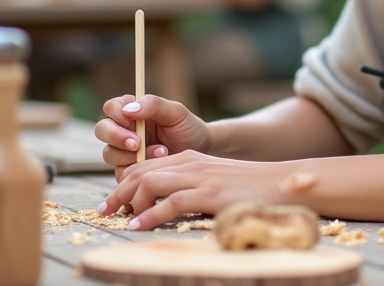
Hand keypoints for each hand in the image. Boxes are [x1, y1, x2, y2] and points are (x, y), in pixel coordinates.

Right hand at [95, 94, 211, 179]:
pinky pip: (121, 174)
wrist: (201, 153)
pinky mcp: (129, 172)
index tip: (132, 121)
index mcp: (132, 112)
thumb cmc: (188, 129)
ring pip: (109, 154)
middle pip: (102, 130)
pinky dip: (138, 172)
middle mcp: (124, 131)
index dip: (117, 114)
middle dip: (117, 137)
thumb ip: (154, 105)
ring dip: (132, 156)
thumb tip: (130, 108)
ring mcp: (124, 152)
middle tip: (137, 143)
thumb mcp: (176, 112)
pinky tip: (157, 166)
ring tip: (161, 152)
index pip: (111, 108)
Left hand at [97, 151, 295, 229]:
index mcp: (189, 158)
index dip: (124, 183)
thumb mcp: (212, 180)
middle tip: (104, 211)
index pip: (145, 166)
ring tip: (118, 219)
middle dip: (118, 192)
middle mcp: (190, 163)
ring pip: (150, 183)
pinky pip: (170, 203)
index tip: (112, 202)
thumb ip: (189, 185)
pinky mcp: (208, 194)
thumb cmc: (247, 186)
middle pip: (141, 172)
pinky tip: (140, 225)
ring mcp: (199, 177)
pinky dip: (150, 215)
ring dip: (129, 202)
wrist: (278, 183)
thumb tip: (165, 204)